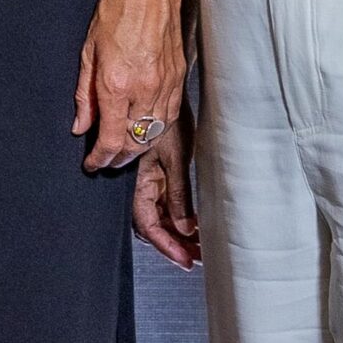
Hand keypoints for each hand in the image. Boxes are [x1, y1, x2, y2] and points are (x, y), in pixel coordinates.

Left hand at [74, 0, 186, 171]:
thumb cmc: (116, 10)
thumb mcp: (88, 52)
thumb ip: (85, 94)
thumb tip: (81, 125)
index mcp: (117, 84)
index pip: (111, 139)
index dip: (100, 158)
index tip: (92, 163)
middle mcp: (144, 89)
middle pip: (135, 142)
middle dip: (119, 157)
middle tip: (105, 159)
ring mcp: (165, 85)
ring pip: (155, 134)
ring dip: (139, 147)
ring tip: (124, 150)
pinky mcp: (178, 78)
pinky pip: (169, 116)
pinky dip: (156, 129)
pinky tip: (146, 130)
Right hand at [132, 102, 199, 269]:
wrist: (165, 82)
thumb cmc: (169, 112)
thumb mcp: (177, 156)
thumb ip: (177, 192)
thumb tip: (184, 227)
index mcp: (142, 177)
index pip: (148, 222)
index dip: (165, 244)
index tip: (185, 260)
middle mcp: (144, 179)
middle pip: (153, 222)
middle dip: (174, 243)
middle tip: (197, 257)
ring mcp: (152, 173)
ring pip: (161, 213)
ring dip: (178, 231)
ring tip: (200, 246)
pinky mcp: (161, 165)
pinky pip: (166, 199)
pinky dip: (180, 215)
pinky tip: (195, 223)